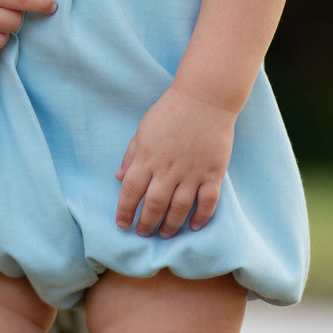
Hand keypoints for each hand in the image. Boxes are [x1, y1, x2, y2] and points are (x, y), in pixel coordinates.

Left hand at [115, 87, 235, 237]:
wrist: (205, 97)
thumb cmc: (170, 110)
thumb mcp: (143, 129)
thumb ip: (131, 154)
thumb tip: (119, 177)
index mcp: (147, 157)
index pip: (131, 191)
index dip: (125, 211)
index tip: (122, 224)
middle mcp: (168, 169)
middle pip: (154, 205)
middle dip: (146, 224)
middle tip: (143, 233)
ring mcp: (192, 172)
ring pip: (179, 209)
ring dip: (170, 226)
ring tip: (164, 234)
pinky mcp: (213, 173)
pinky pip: (208, 202)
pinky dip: (201, 217)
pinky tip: (194, 226)